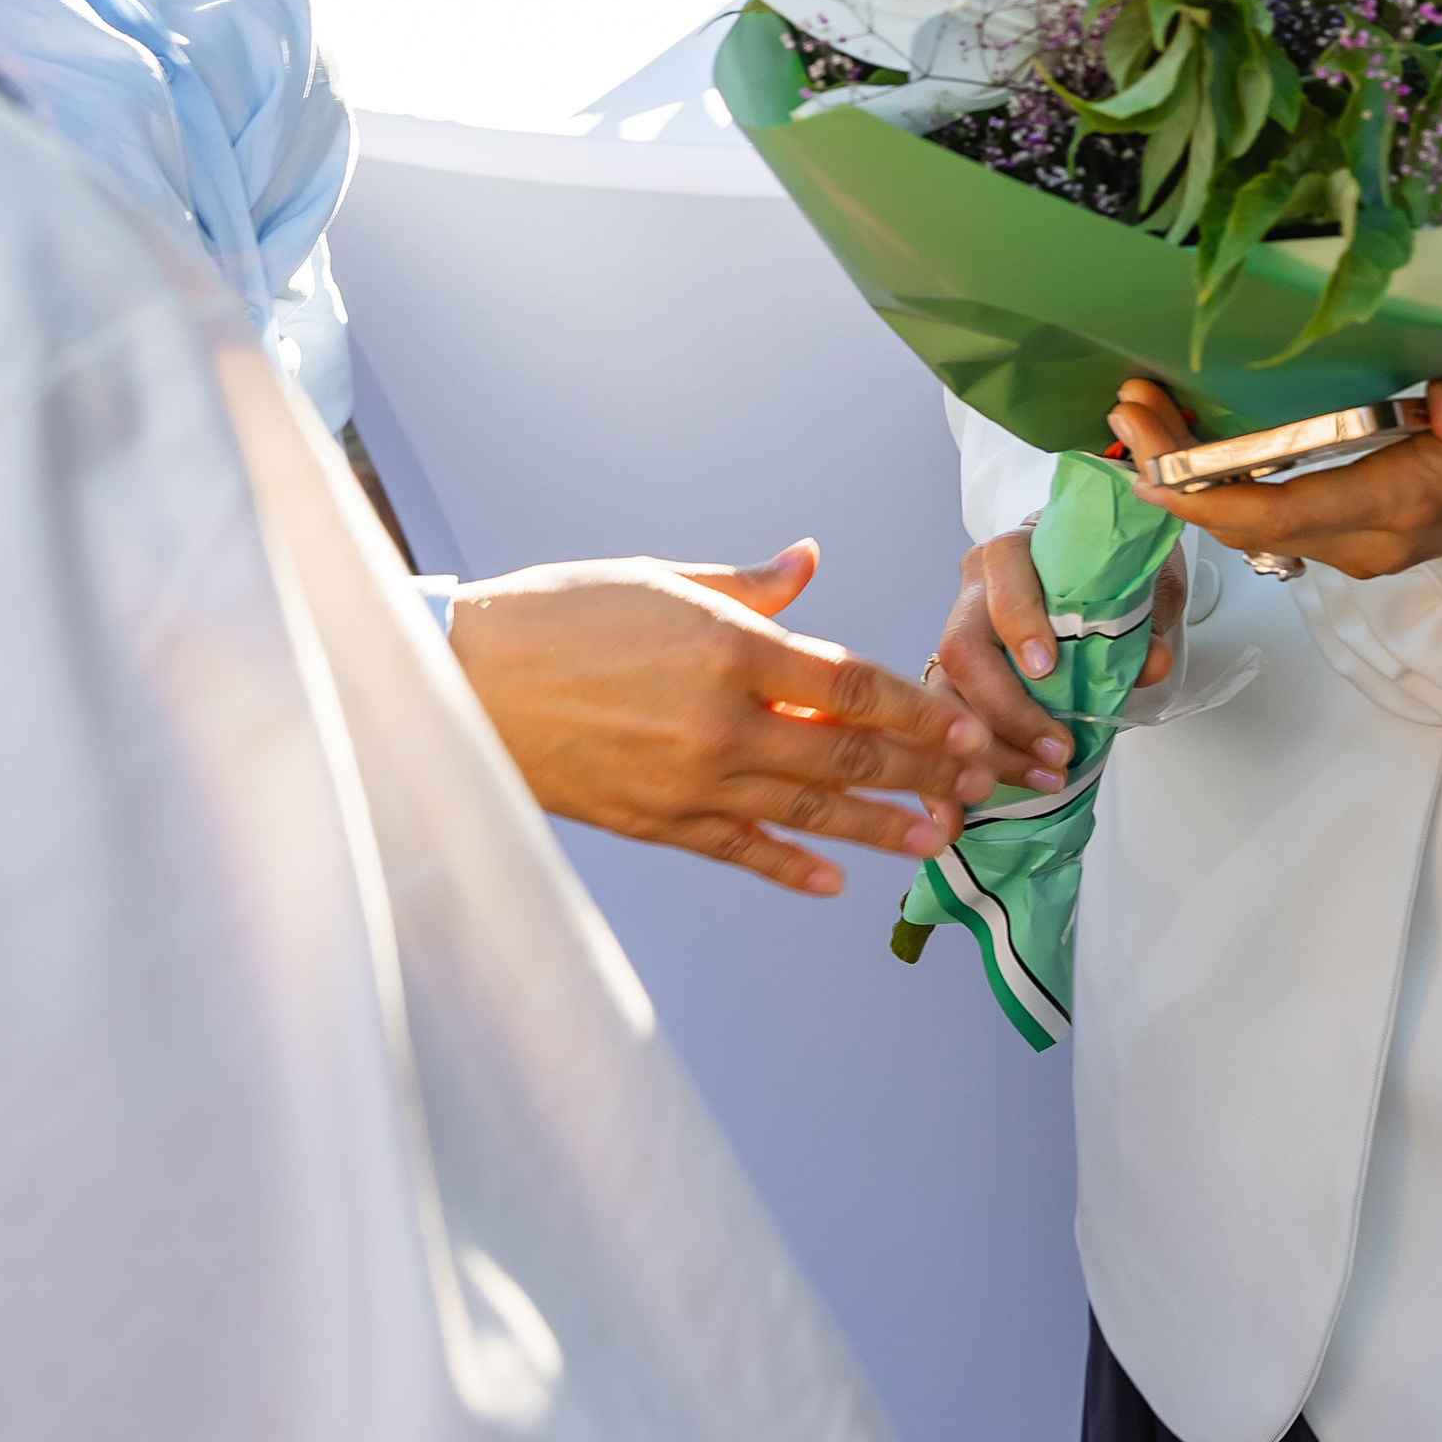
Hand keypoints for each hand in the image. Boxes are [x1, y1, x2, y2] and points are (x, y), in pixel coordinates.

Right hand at [447, 542, 998, 897]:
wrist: (462, 683)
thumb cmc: (560, 614)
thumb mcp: (660, 578)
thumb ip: (749, 585)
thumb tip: (810, 561)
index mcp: (727, 648)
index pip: (850, 683)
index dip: (916, 708)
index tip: (965, 723)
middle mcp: (720, 722)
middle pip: (846, 753)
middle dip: (921, 769)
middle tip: (979, 785)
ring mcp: (689, 782)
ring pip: (808, 811)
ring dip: (880, 827)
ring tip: (938, 837)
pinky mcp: (655, 823)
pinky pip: (741, 851)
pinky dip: (793, 867)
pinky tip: (836, 880)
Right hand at [921, 529, 1188, 791]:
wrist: (1088, 575)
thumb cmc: (1104, 575)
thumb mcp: (1138, 587)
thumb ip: (1145, 620)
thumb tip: (1151, 663)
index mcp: (1014, 554)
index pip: (1002, 576)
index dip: (1019, 621)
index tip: (1047, 667)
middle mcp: (973, 595)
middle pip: (964, 648)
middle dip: (1007, 709)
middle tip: (1057, 750)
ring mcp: (958, 642)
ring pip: (944, 697)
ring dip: (989, 751)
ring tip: (1041, 782)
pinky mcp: (952, 688)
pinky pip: (934, 731)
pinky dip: (943, 778)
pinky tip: (954, 819)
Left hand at [1106, 349, 1441, 581]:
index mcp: (1405, 504)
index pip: (1281, 511)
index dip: (1203, 491)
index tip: (1149, 452)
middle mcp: (1375, 537)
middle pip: (1250, 522)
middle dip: (1178, 476)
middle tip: (1128, 407)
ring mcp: (1368, 540)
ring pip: (1258, 522)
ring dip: (1196, 479)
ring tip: (1146, 413)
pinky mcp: (1367, 529)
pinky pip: (1279, 515)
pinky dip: (1228, 483)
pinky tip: (1198, 439)